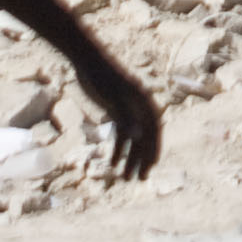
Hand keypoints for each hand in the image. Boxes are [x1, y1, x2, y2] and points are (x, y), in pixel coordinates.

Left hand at [82, 62, 163, 180]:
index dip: (154, 149)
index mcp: (144, 102)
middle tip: (138, 180)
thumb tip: (139, 138)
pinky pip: (121, 133)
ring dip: (129, 158)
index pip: (154, 130)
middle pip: (144, 137)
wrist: (87, 61)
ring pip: (132, 138)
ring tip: (124, 178)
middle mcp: (139, 107)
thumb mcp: (113, 99)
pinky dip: (118, 148)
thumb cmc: (101, 78)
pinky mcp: (116, 110)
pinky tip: (113, 163)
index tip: (151, 167)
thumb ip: (126, 118)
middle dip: (142, 159)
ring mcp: (128, 109)